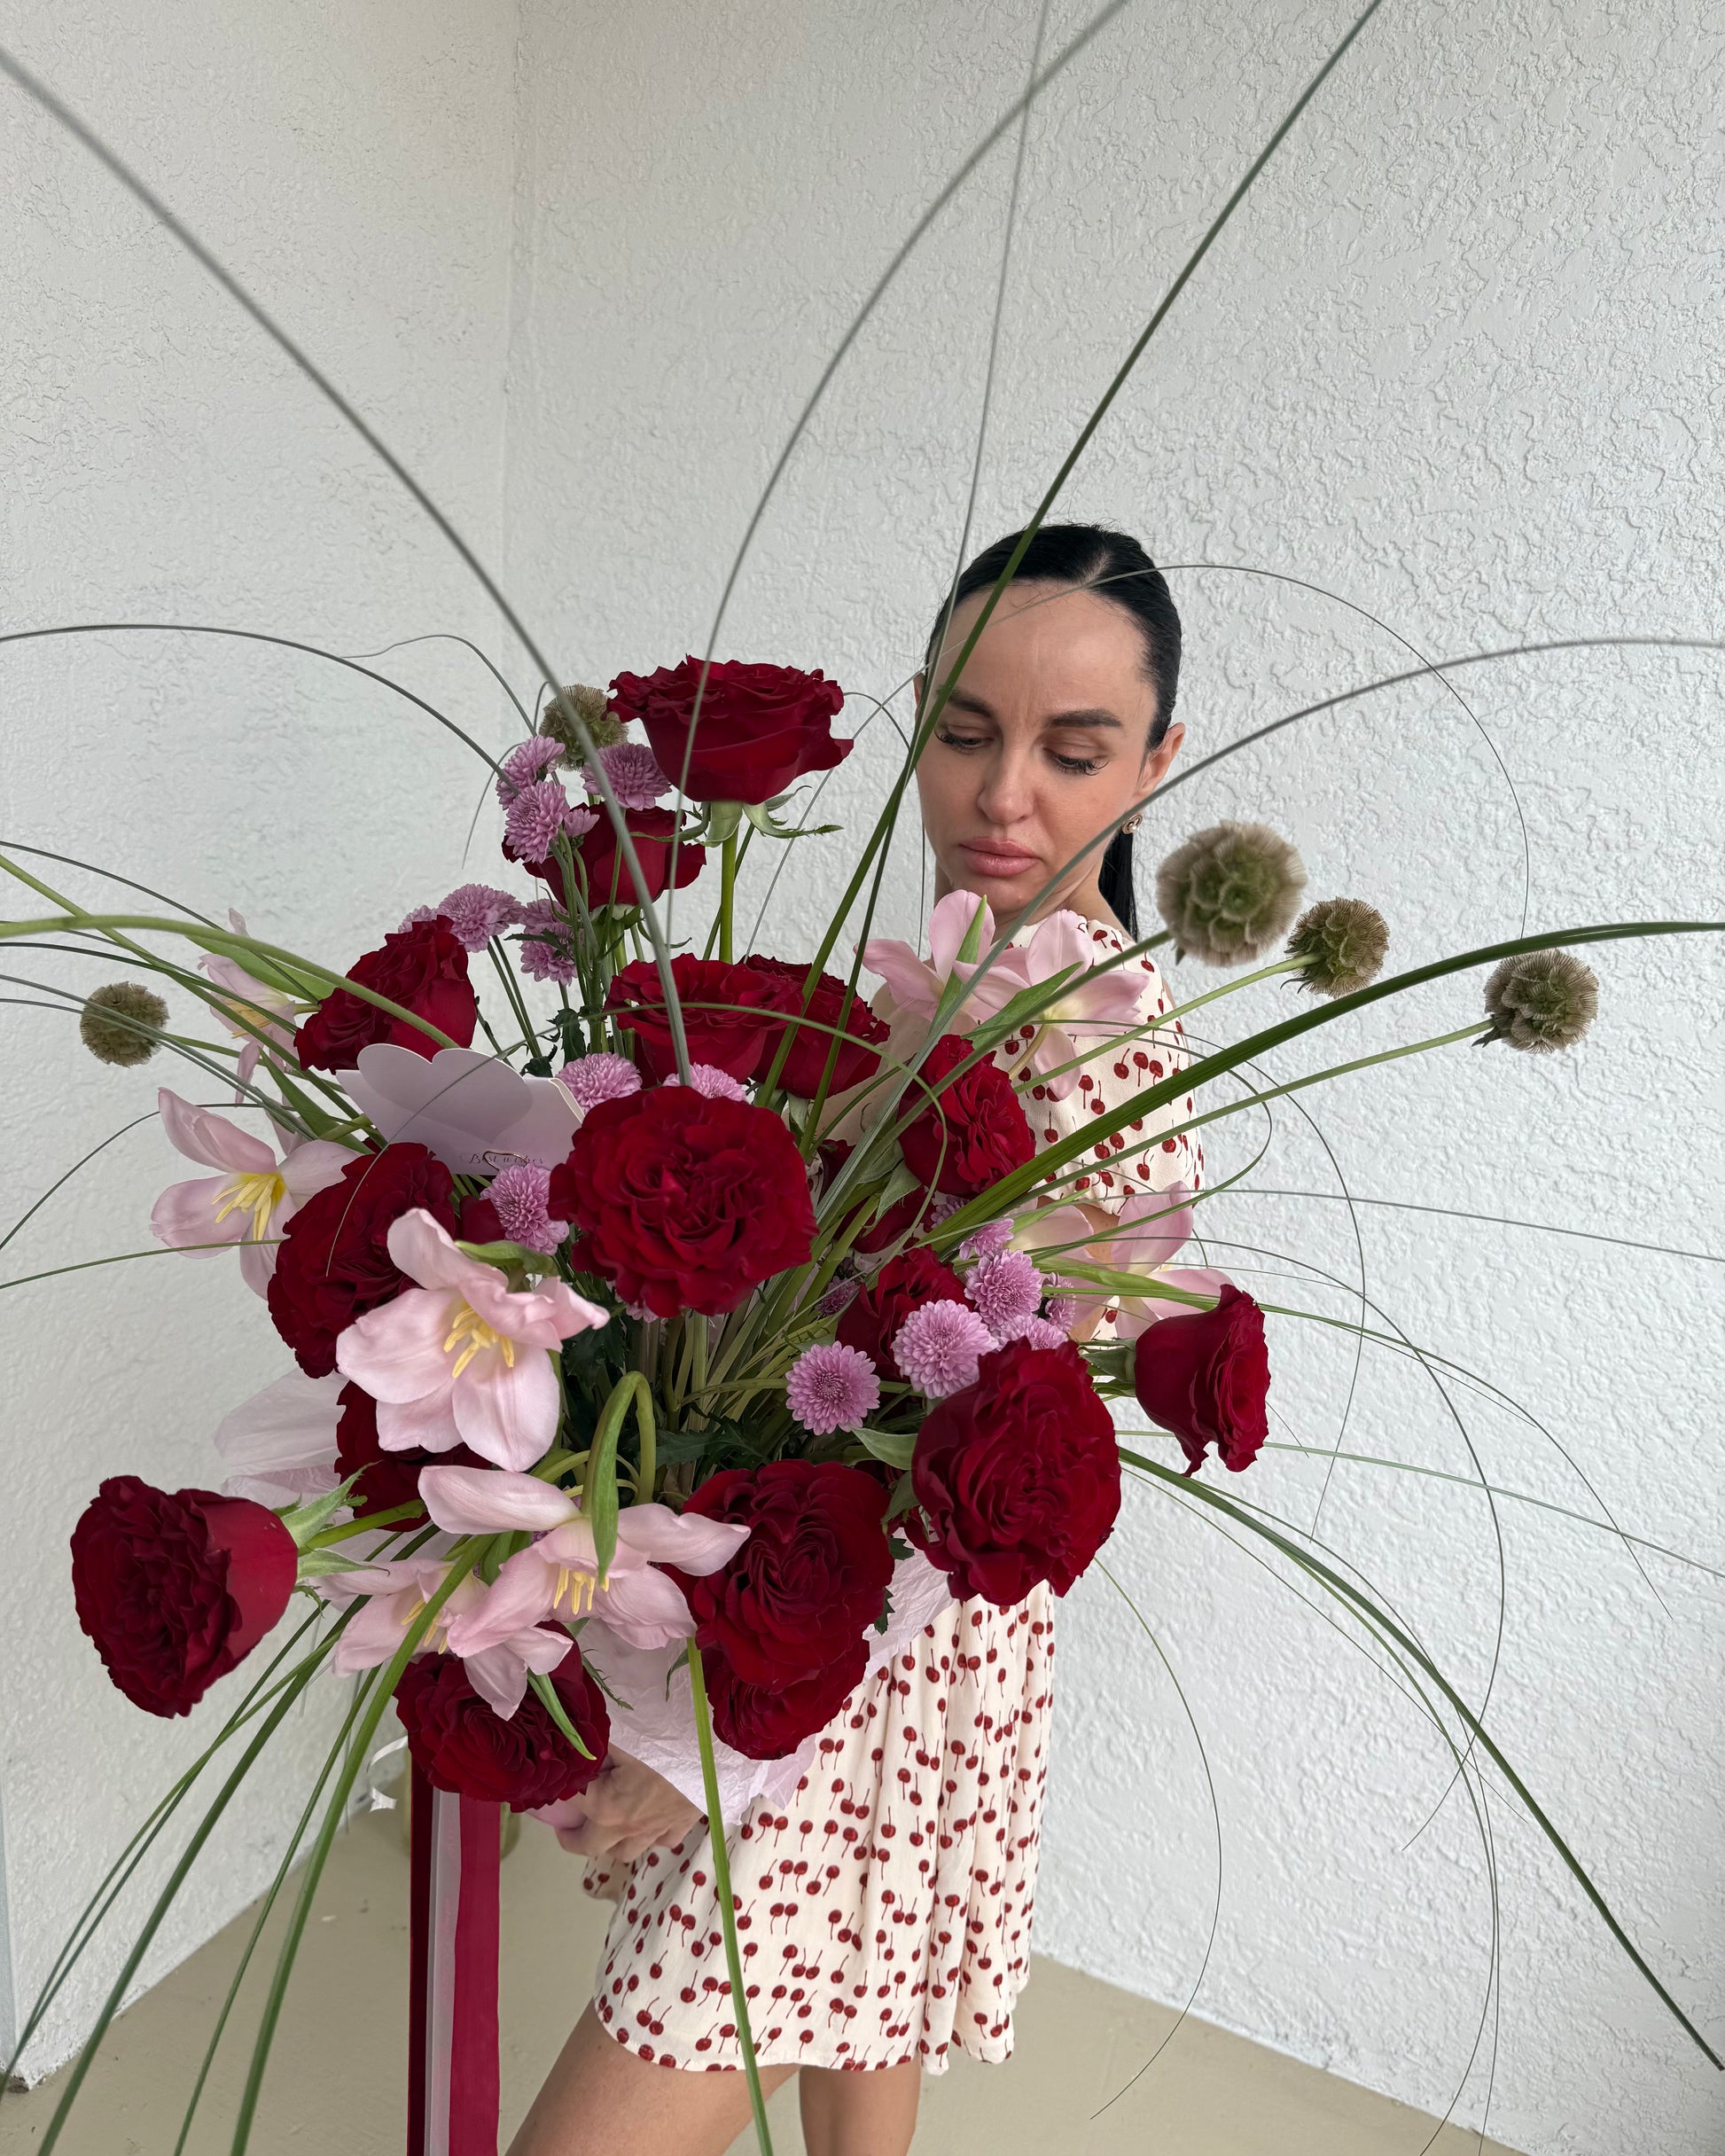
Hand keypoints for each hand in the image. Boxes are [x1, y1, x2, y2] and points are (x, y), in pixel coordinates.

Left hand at [548, 1749, 702, 1861]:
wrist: (717, 1746)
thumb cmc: (666, 1734)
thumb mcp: (621, 1732)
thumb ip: (592, 1740)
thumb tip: (568, 1738)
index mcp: (605, 1805)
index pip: (569, 1801)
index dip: (557, 1789)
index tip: (552, 1782)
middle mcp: (626, 1826)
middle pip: (589, 1846)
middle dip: (572, 1837)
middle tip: (565, 1825)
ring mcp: (655, 1830)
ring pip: (623, 1852)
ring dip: (609, 1842)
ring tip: (604, 1825)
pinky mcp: (681, 1825)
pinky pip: (659, 1842)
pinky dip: (649, 1836)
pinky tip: (648, 1821)